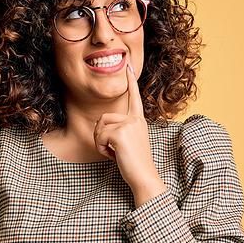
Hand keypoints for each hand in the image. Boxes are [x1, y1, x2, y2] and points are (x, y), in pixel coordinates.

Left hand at [93, 60, 167, 205]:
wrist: (144, 177)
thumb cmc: (135, 163)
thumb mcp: (130, 141)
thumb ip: (121, 129)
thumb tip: (102, 125)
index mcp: (139, 120)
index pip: (134, 97)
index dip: (130, 81)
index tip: (128, 66)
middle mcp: (135, 119)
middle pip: (104, 118)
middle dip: (101, 136)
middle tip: (113, 150)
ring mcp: (128, 125)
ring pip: (100, 127)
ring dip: (100, 143)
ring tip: (114, 153)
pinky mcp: (120, 133)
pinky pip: (99, 137)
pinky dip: (101, 149)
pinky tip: (113, 156)